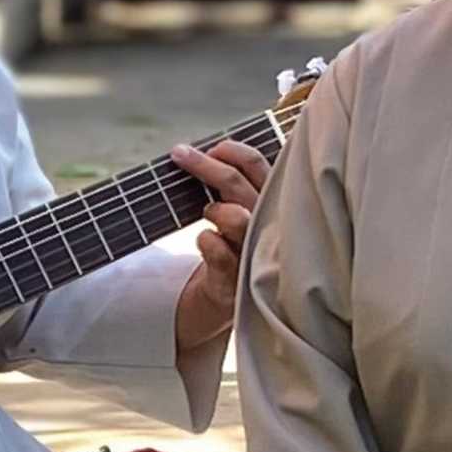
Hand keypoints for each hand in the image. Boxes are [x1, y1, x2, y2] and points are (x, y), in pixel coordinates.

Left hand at [170, 139, 271, 349]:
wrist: (224, 304)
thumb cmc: (231, 250)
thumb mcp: (236, 214)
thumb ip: (231, 187)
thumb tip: (199, 151)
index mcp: (271, 207)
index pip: (261, 167)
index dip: (235, 152)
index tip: (212, 147)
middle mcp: (268, 229)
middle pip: (242, 187)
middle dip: (209, 167)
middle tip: (180, 154)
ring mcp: (254, 257)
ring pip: (240, 220)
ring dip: (216, 208)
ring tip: (206, 210)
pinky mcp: (235, 284)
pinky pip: (221, 256)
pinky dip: (208, 242)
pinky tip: (204, 238)